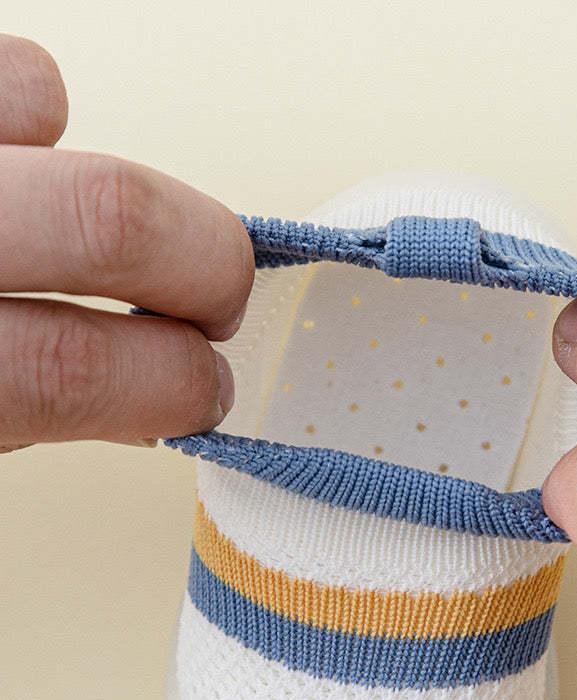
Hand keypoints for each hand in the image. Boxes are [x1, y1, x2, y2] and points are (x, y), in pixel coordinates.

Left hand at [0, 34, 253, 450]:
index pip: (77, 372)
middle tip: (217, 301)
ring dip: (119, 183)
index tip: (204, 390)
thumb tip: (141, 402)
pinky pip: (9, 73)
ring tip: (116, 235)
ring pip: (46, 104)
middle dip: (208, 268)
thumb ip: (38, 409)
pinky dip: (40, 110)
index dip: (177, 384)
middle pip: (111, 218)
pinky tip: (34, 163)